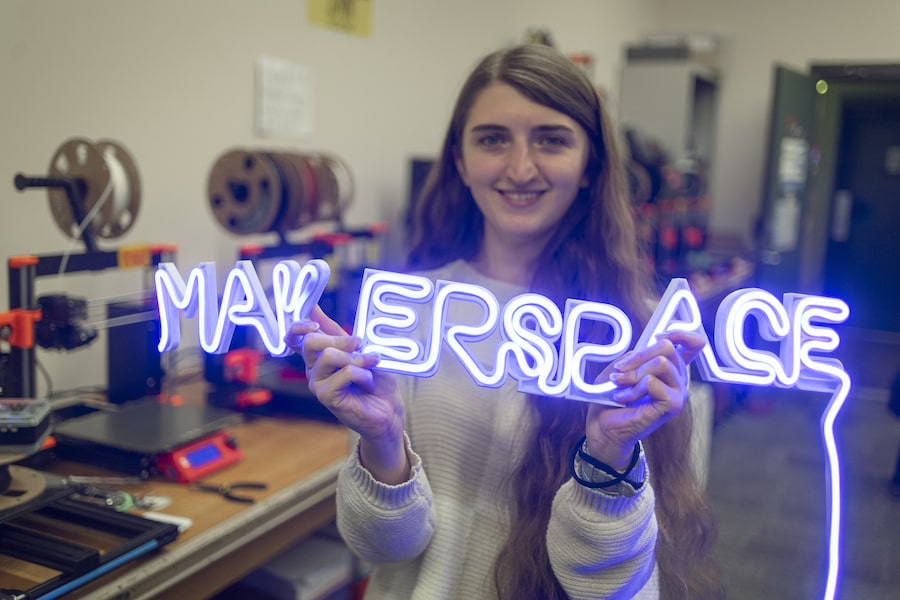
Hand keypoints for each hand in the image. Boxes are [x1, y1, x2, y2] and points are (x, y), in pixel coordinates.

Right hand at [285, 306, 409, 483]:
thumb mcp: (359, 350)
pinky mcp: (326, 397)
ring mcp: (318, 384)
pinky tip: (368, 382)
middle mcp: (313, 369)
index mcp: (319, 356)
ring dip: (356, 358)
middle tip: (360, 344)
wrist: (389, 411)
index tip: (315, 322)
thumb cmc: (376, 381)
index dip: (300, 326)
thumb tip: (315, 308)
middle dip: (340, 338)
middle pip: (311, 341)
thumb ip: (337, 332)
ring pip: (329, 355)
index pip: (294, 338)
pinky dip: (362, 373)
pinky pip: (344, 373)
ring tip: (370, 365)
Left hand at [585, 330, 705, 469]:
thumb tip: (651, 343)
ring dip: (633, 374)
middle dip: (639, 355)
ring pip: (661, 363)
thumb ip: (638, 353)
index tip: (658, 335)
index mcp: (670, 368)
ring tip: (619, 385)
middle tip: (620, 370)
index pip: (694, 343)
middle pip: (668, 347)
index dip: (680, 333)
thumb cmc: (611, 396)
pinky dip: (633, 388)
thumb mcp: (622, 367)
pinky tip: (624, 398)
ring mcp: (678, 392)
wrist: (604, 426)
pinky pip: (653, 382)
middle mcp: (679, 379)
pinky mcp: (673, 405)